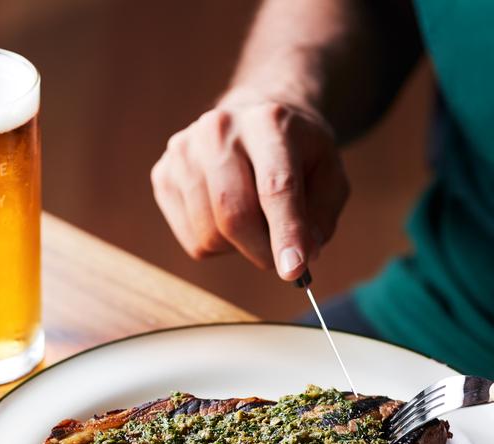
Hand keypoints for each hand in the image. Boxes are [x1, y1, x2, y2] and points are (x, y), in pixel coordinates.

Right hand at [150, 91, 348, 279]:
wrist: (252, 122)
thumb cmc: (296, 155)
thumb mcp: (329, 175)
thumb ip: (322, 215)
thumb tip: (303, 253)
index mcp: (269, 122)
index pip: (276, 187)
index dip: (286, 233)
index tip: (294, 271)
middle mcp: (219, 129)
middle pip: (235, 216)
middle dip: (263, 251)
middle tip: (281, 258)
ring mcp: (184, 151)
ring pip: (210, 235)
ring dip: (239, 247)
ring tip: (254, 221)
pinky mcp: (163, 175)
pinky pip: (193, 240)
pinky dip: (216, 244)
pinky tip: (226, 216)